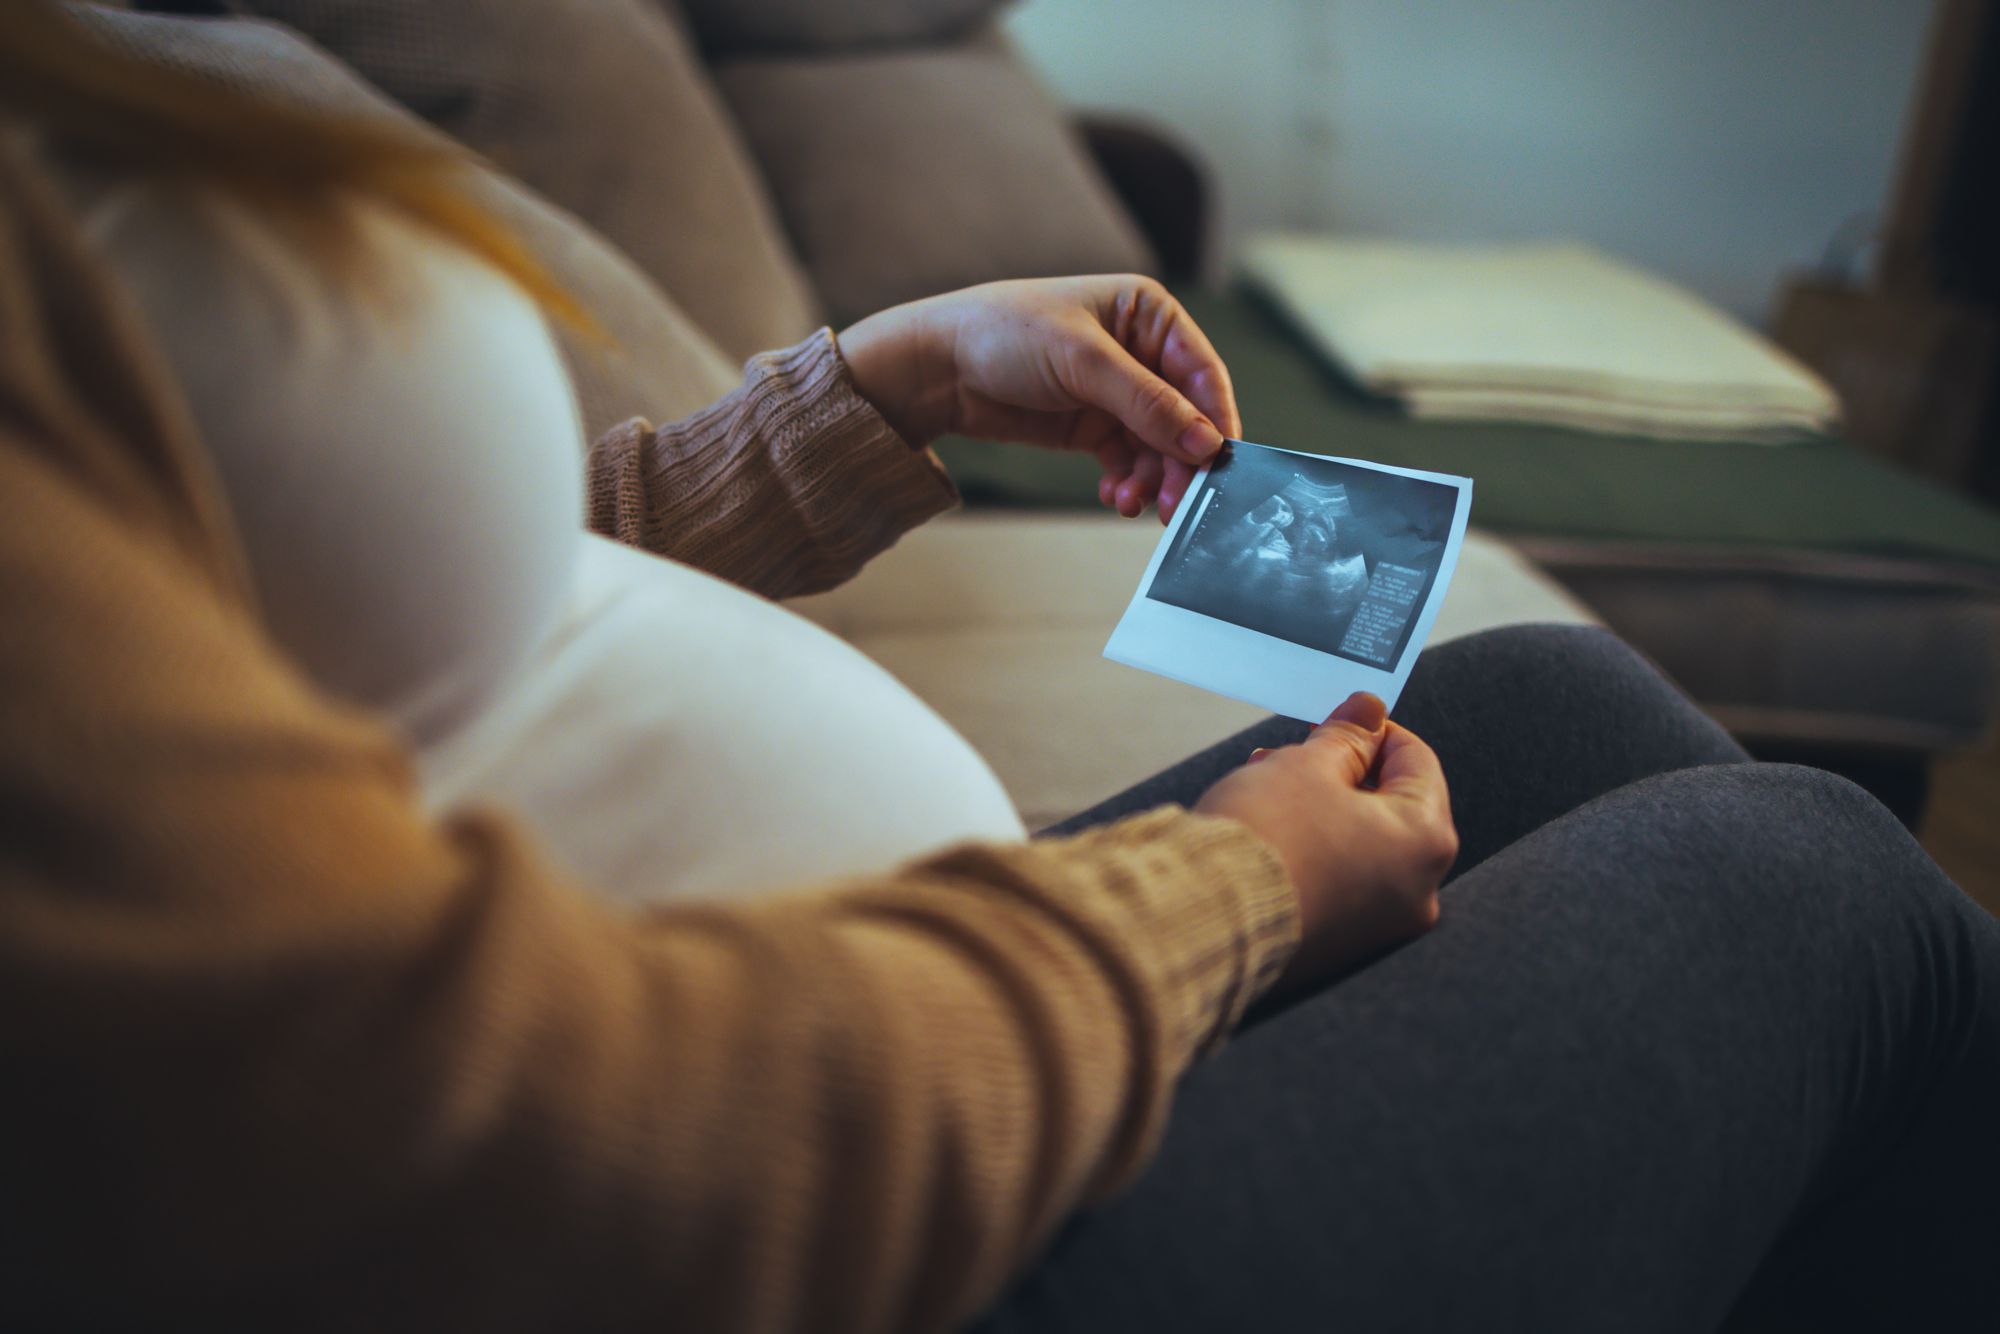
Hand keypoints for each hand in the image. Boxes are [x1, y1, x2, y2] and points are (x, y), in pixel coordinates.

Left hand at [838, 275, 1241, 523]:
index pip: (1202, 372)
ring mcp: (1117, 391)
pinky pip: (1128, 461)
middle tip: (1175, 505)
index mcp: (1149, 313)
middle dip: (1179, 463)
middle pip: (1184, 417)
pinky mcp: (1093, 425)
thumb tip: (1205, 443)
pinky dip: (1127, 482)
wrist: (938, 366)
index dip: (1214, 421)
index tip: (1216, 466)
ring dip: (1151, 479)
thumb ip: (1149, 404)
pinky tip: (1114, 497)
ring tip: (1131, 504)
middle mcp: (1140, 350)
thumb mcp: (1083, 362)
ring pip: (1158, 446)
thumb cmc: (1005, 334)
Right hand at [1196, 692, 1456, 991]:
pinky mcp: (1340, 944)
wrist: (1207, 918)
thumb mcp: (1307, 766)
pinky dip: (1314, 849)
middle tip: (1297, 752)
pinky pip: (1339, 880)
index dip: (1373, 731)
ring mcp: (1379, 926)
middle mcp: (1416, 892)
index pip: (1417, 761)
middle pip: (1389, 806)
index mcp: (1425, 842)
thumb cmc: (1266, 842)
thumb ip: (1346, 737)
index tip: (1340, 720)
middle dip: (1340, 771)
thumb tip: (1369, 712)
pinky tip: (1272, 828)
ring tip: (1269, 785)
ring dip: (1322, 808)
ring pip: (1361, 843)